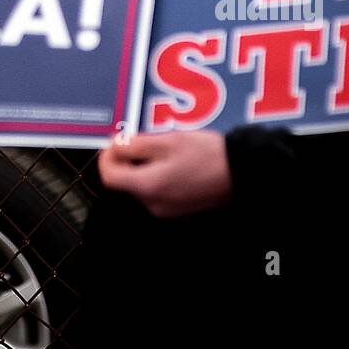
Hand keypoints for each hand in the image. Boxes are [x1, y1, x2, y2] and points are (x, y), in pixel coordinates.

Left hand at [98, 131, 231, 217]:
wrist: (242, 172)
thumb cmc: (206, 154)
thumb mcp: (167, 140)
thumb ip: (135, 145)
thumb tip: (114, 146)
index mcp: (147, 187)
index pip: (109, 177)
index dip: (106, 156)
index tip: (116, 140)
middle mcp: (153, 204)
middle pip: (125, 181)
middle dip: (128, 158)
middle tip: (144, 138)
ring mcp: (166, 210)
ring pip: (141, 184)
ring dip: (143, 165)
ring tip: (164, 147)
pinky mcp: (178, 210)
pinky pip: (156, 190)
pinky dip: (157, 174)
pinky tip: (175, 160)